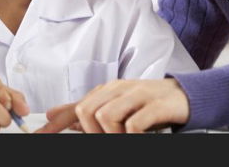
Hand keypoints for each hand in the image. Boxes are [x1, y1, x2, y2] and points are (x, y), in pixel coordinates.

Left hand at [36, 78, 188, 132]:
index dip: (58, 122)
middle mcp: (120, 89)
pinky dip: (132, 135)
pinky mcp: (157, 104)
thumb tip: (60, 117)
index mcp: (109, 90)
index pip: (77, 105)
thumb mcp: (119, 105)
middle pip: (88, 109)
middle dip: (90, 131)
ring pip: (107, 115)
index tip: (42, 135)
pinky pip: (134, 123)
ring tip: (123, 138)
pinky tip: (137, 137)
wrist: (185, 95)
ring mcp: (138, 95)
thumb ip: (92, 110)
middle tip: (104, 139)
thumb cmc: (150, 103)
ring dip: (111, 135)